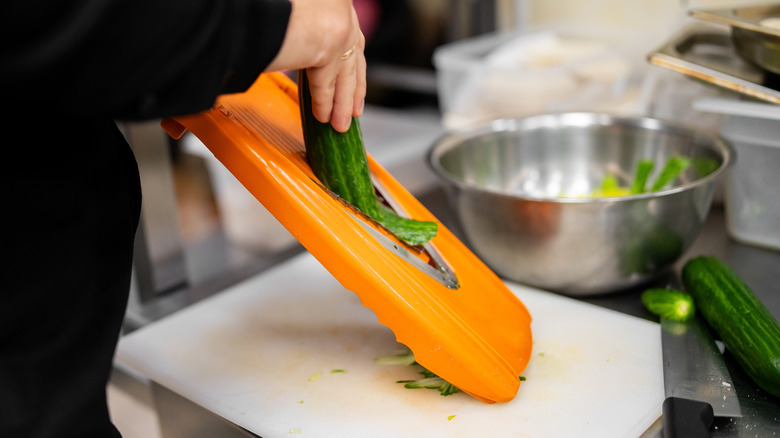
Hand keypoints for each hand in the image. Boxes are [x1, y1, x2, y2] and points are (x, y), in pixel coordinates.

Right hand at [265, 0, 365, 131]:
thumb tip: (311, 55)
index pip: (350, 34)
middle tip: (353, 110)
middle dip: (354, 86)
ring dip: (341, 103)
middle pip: (353, 54)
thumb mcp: (294, 17)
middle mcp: (340, 4)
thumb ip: (308, 30)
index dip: (353, 60)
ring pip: (344, 73)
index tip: (355, 80)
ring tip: (339, 124)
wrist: (241, 10)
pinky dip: (324, 103)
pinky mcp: (329, 45)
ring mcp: (338, 23)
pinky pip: (326, 84)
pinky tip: (323, 116)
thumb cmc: (255, 11)